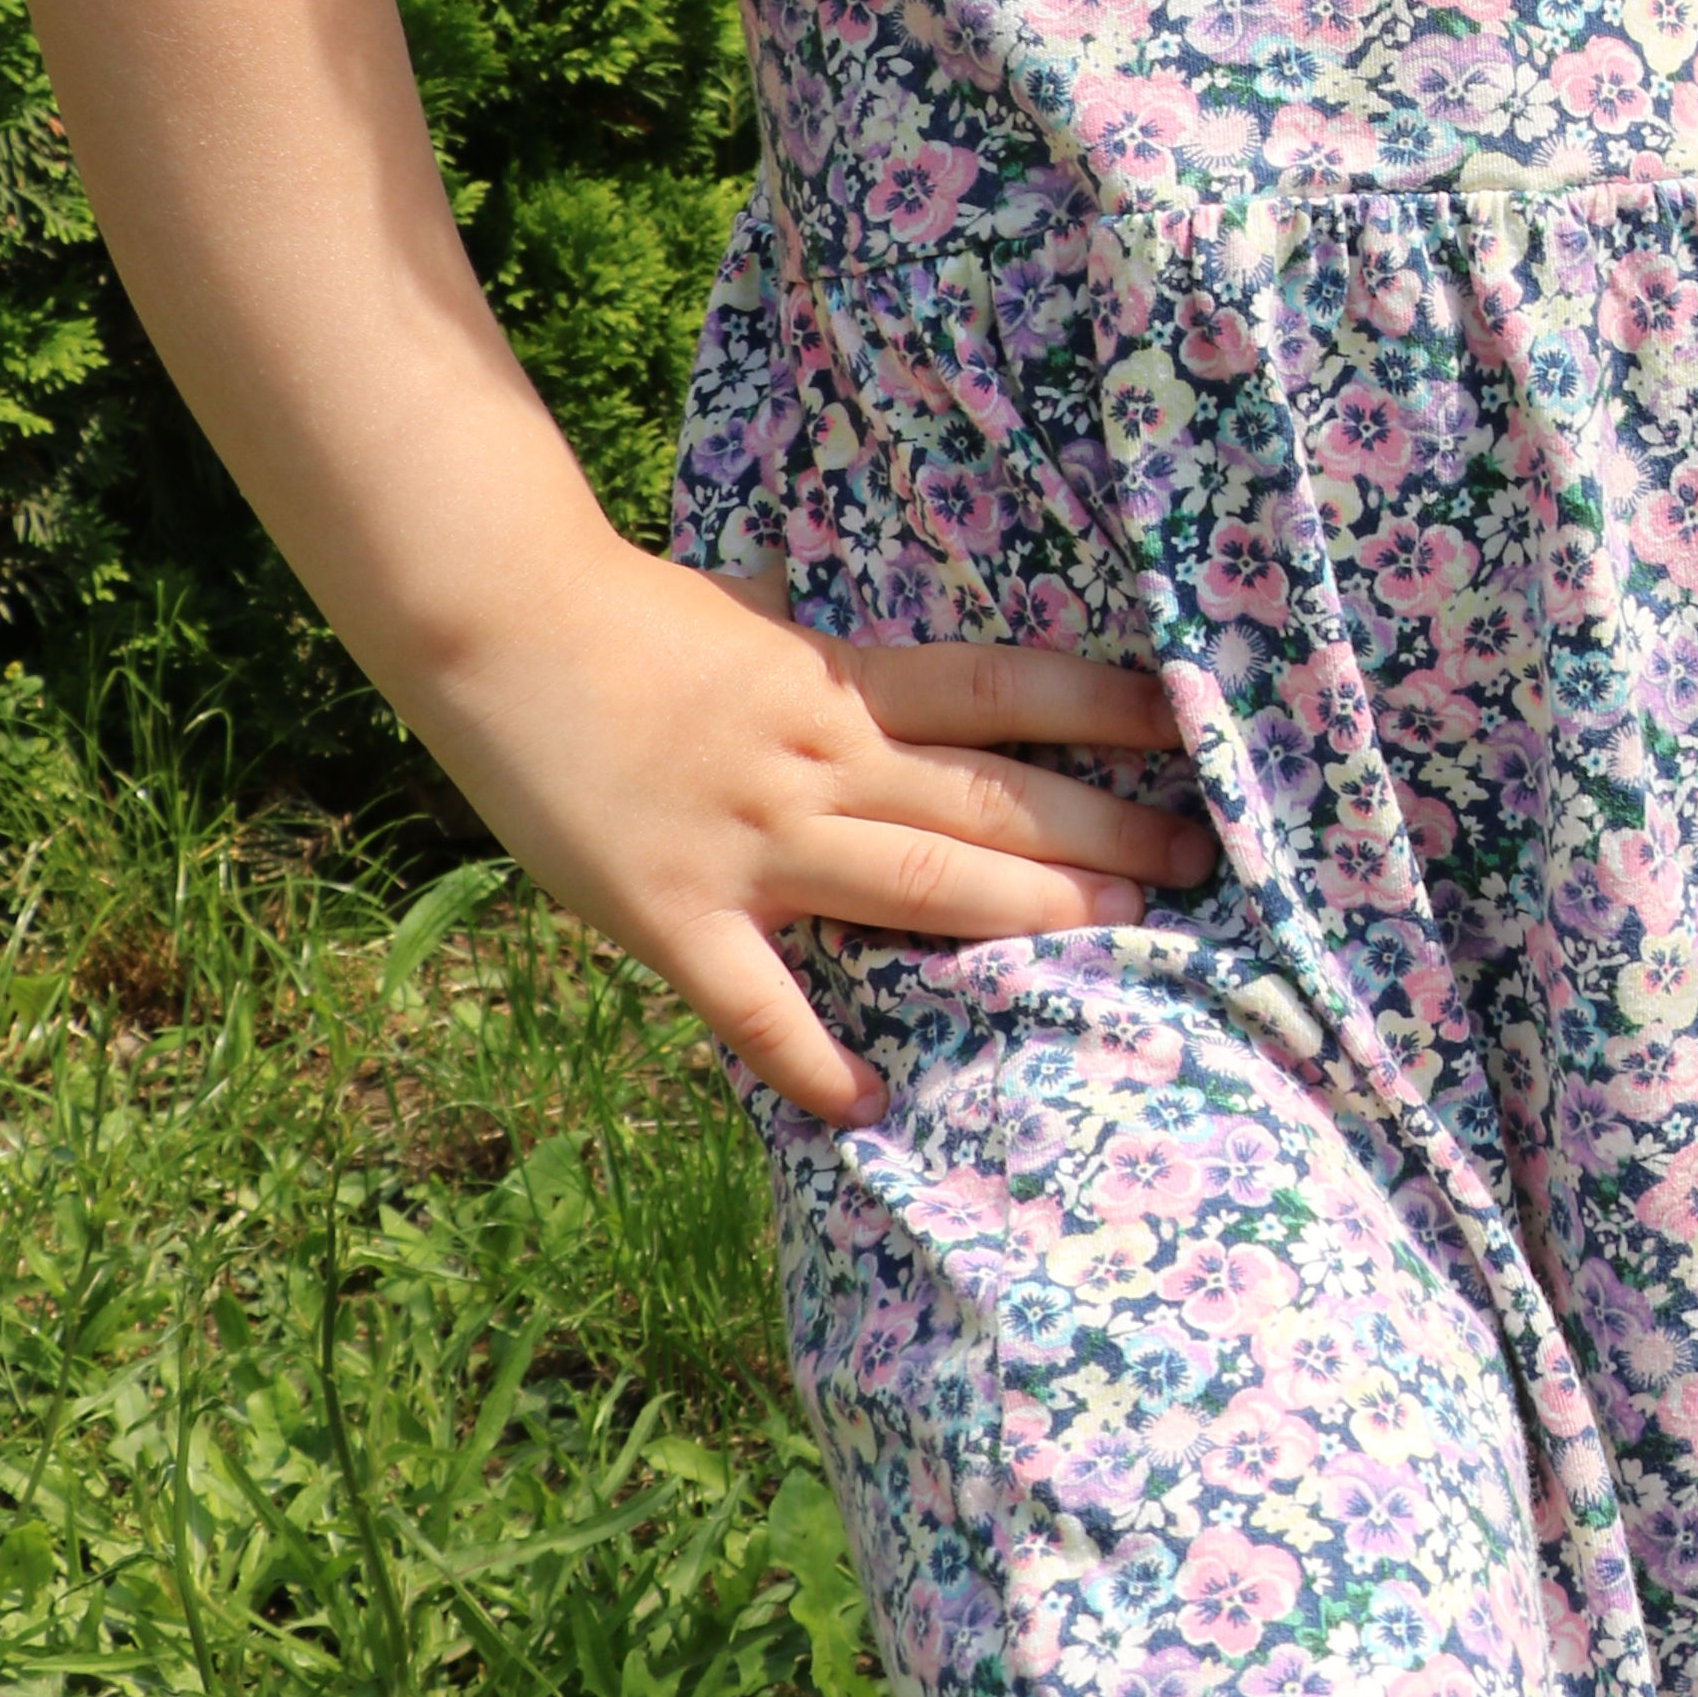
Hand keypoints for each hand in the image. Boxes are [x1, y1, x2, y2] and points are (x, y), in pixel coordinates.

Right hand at [435, 544, 1213, 1127]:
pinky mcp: (676, 912)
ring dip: (1028, 918)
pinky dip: (814, 1060)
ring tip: (1125, 944)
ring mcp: (754, 840)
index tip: (1195, 725)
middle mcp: (822, 760)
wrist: (497, 622)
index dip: (1105, 707)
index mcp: (842, 681)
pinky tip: (871, 1109)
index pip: (1006, 690)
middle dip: (1106, 834)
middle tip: (1200, 866)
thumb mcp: (742, 606)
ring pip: (921, 886)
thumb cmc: (621, 611)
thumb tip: (804, 586)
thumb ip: (795, 627)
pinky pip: (759, 1003)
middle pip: (994, 800)